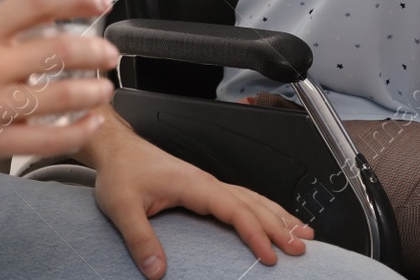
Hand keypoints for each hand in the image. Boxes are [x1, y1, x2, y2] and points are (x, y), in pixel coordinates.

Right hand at [0, 0, 119, 167]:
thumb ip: (6, 27)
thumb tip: (56, 21)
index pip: (36, 2)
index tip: (99, 1)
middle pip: (56, 50)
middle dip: (94, 51)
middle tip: (109, 53)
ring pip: (58, 97)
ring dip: (92, 91)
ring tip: (104, 88)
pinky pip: (44, 139)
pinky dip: (76, 131)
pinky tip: (90, 122)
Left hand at [86, 108, 313, 278]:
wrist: (117, 150)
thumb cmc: (121, 173)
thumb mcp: (123, 207)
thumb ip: (140, 239)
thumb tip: (156, 270)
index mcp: (195, 185)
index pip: (235, 210)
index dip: (256, 233)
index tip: (270, 255)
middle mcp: (207, 182)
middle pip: (254, 203)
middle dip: (280, 226)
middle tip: (302, 247)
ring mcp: (208, 184)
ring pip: (253, 198)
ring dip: (278, 215)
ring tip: (302, 231)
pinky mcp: (204, 187)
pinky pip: (243, 197)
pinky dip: (264, 208)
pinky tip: (272, 217)